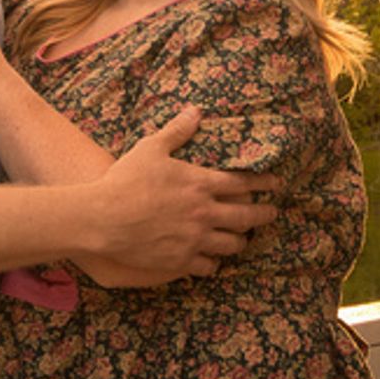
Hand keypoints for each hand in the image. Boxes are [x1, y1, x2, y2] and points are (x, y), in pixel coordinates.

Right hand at [93, 106, 280, 276]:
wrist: (103, 218)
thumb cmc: (126, 180)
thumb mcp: (151, 148)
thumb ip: (177, 131)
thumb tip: (196, 111)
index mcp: (200, 184)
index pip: (242, 184)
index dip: (262, 183)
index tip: (276, 184)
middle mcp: (204, 214)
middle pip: (245, 217)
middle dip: (263, 215)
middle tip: (271, 213)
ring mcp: (194, 240)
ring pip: (231, 245)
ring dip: (240, 241)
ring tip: (243, 238)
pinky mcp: (180, 261)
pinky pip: (208, 266)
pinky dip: (214, 263)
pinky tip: (213, 260)